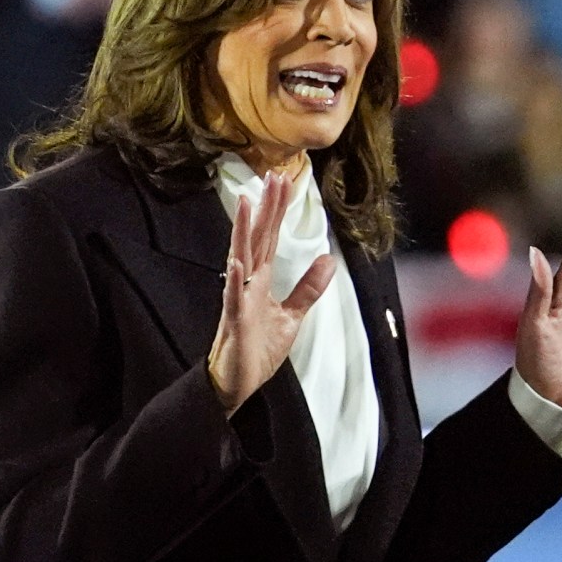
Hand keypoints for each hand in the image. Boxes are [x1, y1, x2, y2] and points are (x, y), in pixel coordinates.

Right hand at [207, 171, 337, 415]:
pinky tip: (237, 263)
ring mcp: (238, 302)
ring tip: (246, 204)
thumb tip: (328, 258)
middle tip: (271, 177)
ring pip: (241, 260)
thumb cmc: (258, 349)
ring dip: (243, 233)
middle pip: (257, 240)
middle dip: (264, 209)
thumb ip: (307, 288)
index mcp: (260, 281)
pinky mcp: (235, 323)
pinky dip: (235, 281)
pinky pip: (233, 299)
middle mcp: (247, 285)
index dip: (276, 211)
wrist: (237, 384)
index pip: (269, 238)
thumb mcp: (292, 316)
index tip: (282, 181)